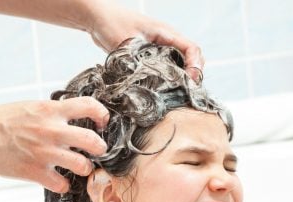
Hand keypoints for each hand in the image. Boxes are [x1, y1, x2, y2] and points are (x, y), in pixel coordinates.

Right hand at [0, 97, 108, 192]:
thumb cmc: (3, 119)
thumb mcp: (33, 107)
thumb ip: (55, 113)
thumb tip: (76, 118)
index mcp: (51, 110)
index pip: (89, 106)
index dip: (102, 114)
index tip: (102, 122)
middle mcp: (51, 130)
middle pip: (93, 141)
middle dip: (100, 148)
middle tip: (98, 150)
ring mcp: (44, 152)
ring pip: (82, 165)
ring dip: (85, 168)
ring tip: (81, 166)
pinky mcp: (34, 171)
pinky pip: (61, 184)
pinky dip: (63, 184)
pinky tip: (58, 179)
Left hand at [86, 0, 203, 80]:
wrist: (98, 17)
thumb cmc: (112, 23)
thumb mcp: (127, 43)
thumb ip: (139, 61)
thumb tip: (149, 81)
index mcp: (166, 33)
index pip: (191, 48)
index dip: (195, 66)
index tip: (191, 81)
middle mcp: (166, 40)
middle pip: (190, 57)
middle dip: (192, 74)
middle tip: (187, 91)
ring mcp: (159, 47)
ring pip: (179, 63)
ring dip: (181, 76)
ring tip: (178, 92)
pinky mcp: (150, 54)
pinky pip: (166, 66)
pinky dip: (169, 77)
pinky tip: (163, 88)